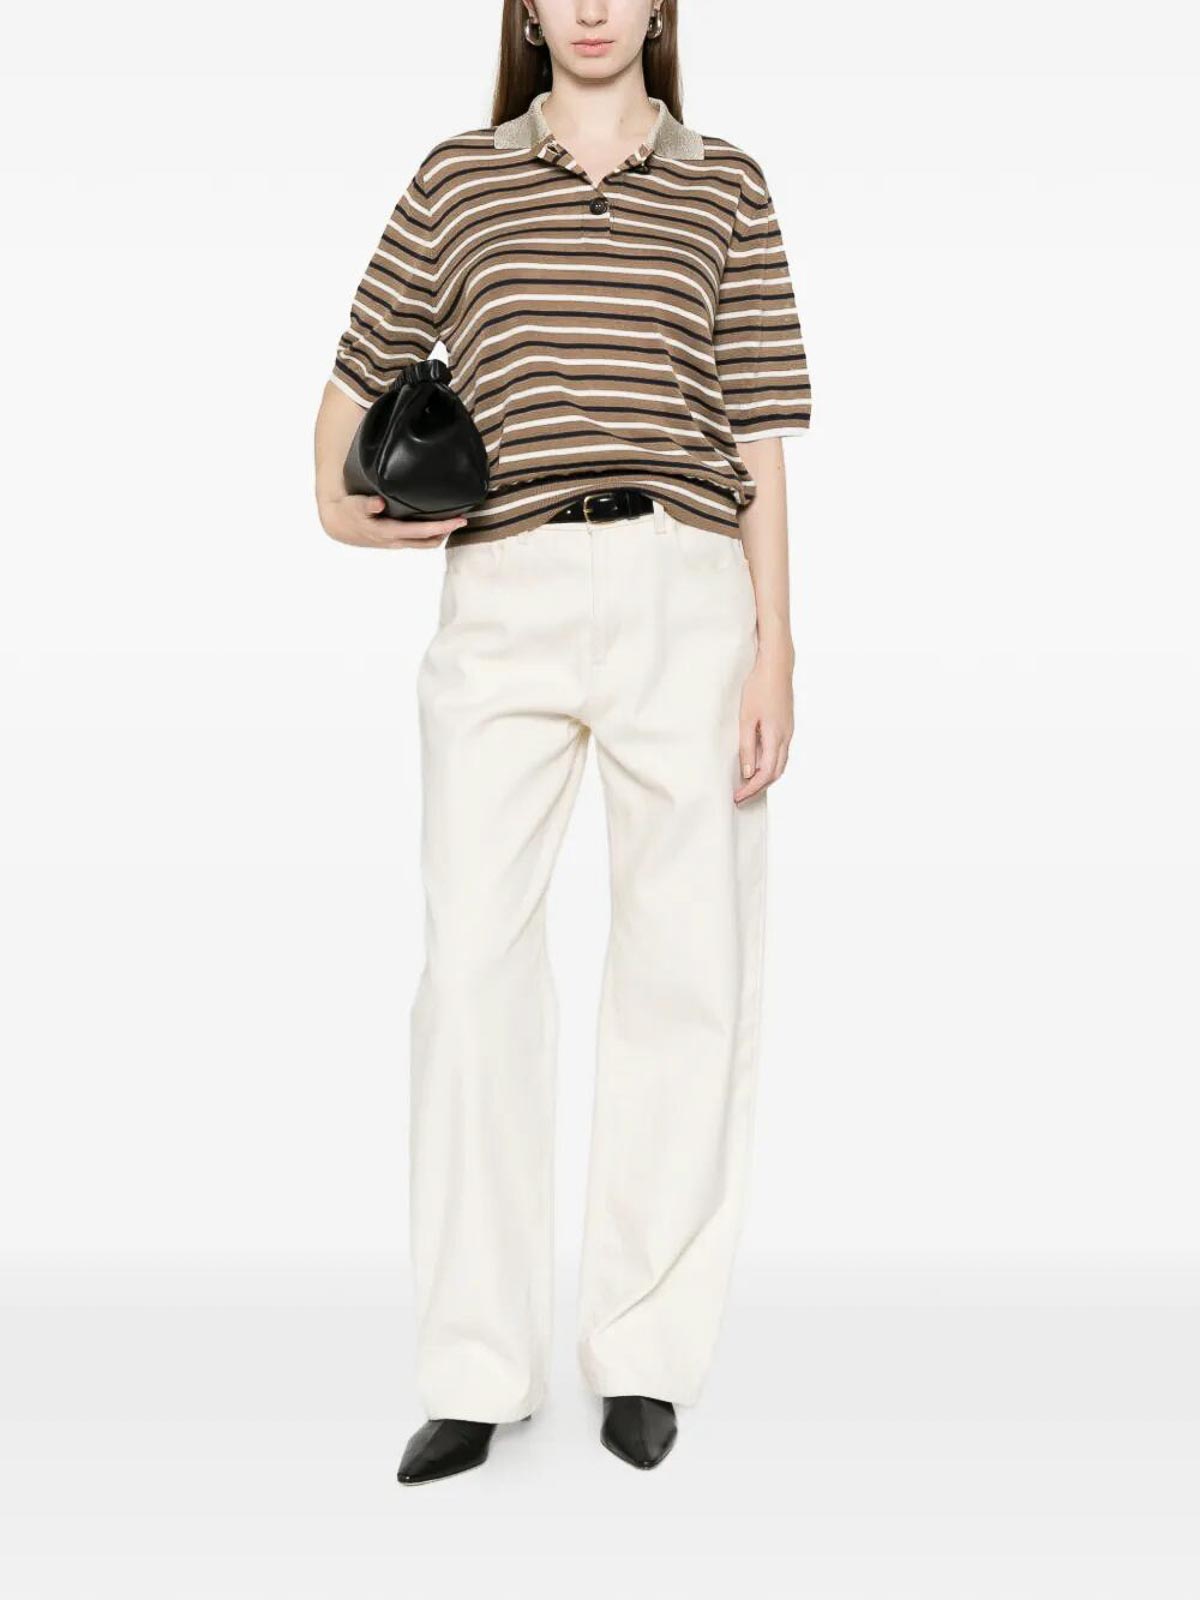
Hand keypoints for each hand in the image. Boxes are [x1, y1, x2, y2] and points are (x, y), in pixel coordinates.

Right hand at [318, 492, 468, 548]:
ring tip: (453, 521)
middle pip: (429, 541)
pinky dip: (430, 534)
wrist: (337, 524)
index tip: (460, 519)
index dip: (443, 527)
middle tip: (462, 519)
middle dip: (447, 532)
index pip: (423, 532)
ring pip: (424, 543)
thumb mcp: (354, 506)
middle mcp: (396, 541)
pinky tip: (436, 523)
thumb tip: (379, 503)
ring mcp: (396, 543)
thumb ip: (367, 504)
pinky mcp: (395, 541)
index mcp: (389, 532)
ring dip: (440, 535)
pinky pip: (418, 541)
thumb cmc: (348, 511)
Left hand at [734, 642, 794, 803]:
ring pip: (780, 764)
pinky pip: (780, 753)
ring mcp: (788, 732)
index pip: (766, 774)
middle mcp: (786, 738)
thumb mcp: (746, 719)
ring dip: (765, 777)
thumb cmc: (759, 688)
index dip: (752, 789)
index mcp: (776, 737)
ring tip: (747, 784)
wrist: (777, 666)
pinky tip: (757, 763)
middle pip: (775, 773)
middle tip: (740, 796)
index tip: (738, 797)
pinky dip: (770, 765)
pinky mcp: (786, 726)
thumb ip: (747, 747)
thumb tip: (747, 772)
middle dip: (758, 788)